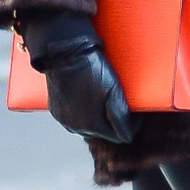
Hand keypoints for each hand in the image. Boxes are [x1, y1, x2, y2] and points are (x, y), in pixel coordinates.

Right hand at [21, 12, 136, 143]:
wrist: (66, 52)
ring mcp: (64, 119)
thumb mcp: (113, 90)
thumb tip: (128, 136)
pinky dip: (82, 110)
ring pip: (88, 125)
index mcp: (92, 125)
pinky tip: (87, 95)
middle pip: (103, 131)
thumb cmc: (92, 69)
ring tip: (102, 95)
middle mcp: (76, 127)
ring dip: (97, 115)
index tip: (133, 108)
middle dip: (112, 120)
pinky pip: (74, 117)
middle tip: (118, 98)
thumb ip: (121, 116)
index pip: (118, 135)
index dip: (129, 123)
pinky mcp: (57, 110)